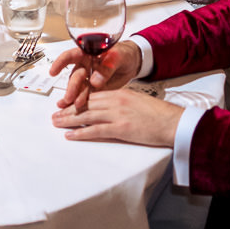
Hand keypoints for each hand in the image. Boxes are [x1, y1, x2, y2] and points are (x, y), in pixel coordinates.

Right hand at [48, 38, 141, 111]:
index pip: (70, 56)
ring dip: (74, 97)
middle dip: (72, 87)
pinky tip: (69, 108)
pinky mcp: (93, 90)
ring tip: (73, 105)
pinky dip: (77, 102)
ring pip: (77, 88)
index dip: (61, 63)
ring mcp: (87, 79)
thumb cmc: (123, 54)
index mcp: (87, 54)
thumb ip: (107, 67)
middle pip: (74, 76)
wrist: (131, 63)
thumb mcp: (118, 56)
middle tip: (71, 96)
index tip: (53, 71)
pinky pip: (84, 96)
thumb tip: (95, 80)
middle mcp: (84, 66)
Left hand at [51, 86, 182, 147]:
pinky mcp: (121, 128)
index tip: (66, 103)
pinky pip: (95, 130)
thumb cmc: (160, 114)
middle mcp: (116, 101)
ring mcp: (117, 114)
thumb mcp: (138, 101)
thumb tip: (110, 107)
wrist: (174, 122)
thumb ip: (123, 101)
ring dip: (69, 120)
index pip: (93, 95)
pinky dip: (80, 133)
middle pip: (86, 104)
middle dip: (68, 109)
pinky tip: (70, 135)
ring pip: (86, 115)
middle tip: (55, 114)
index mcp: (120, 93)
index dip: (77, 100)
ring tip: (56, 123)